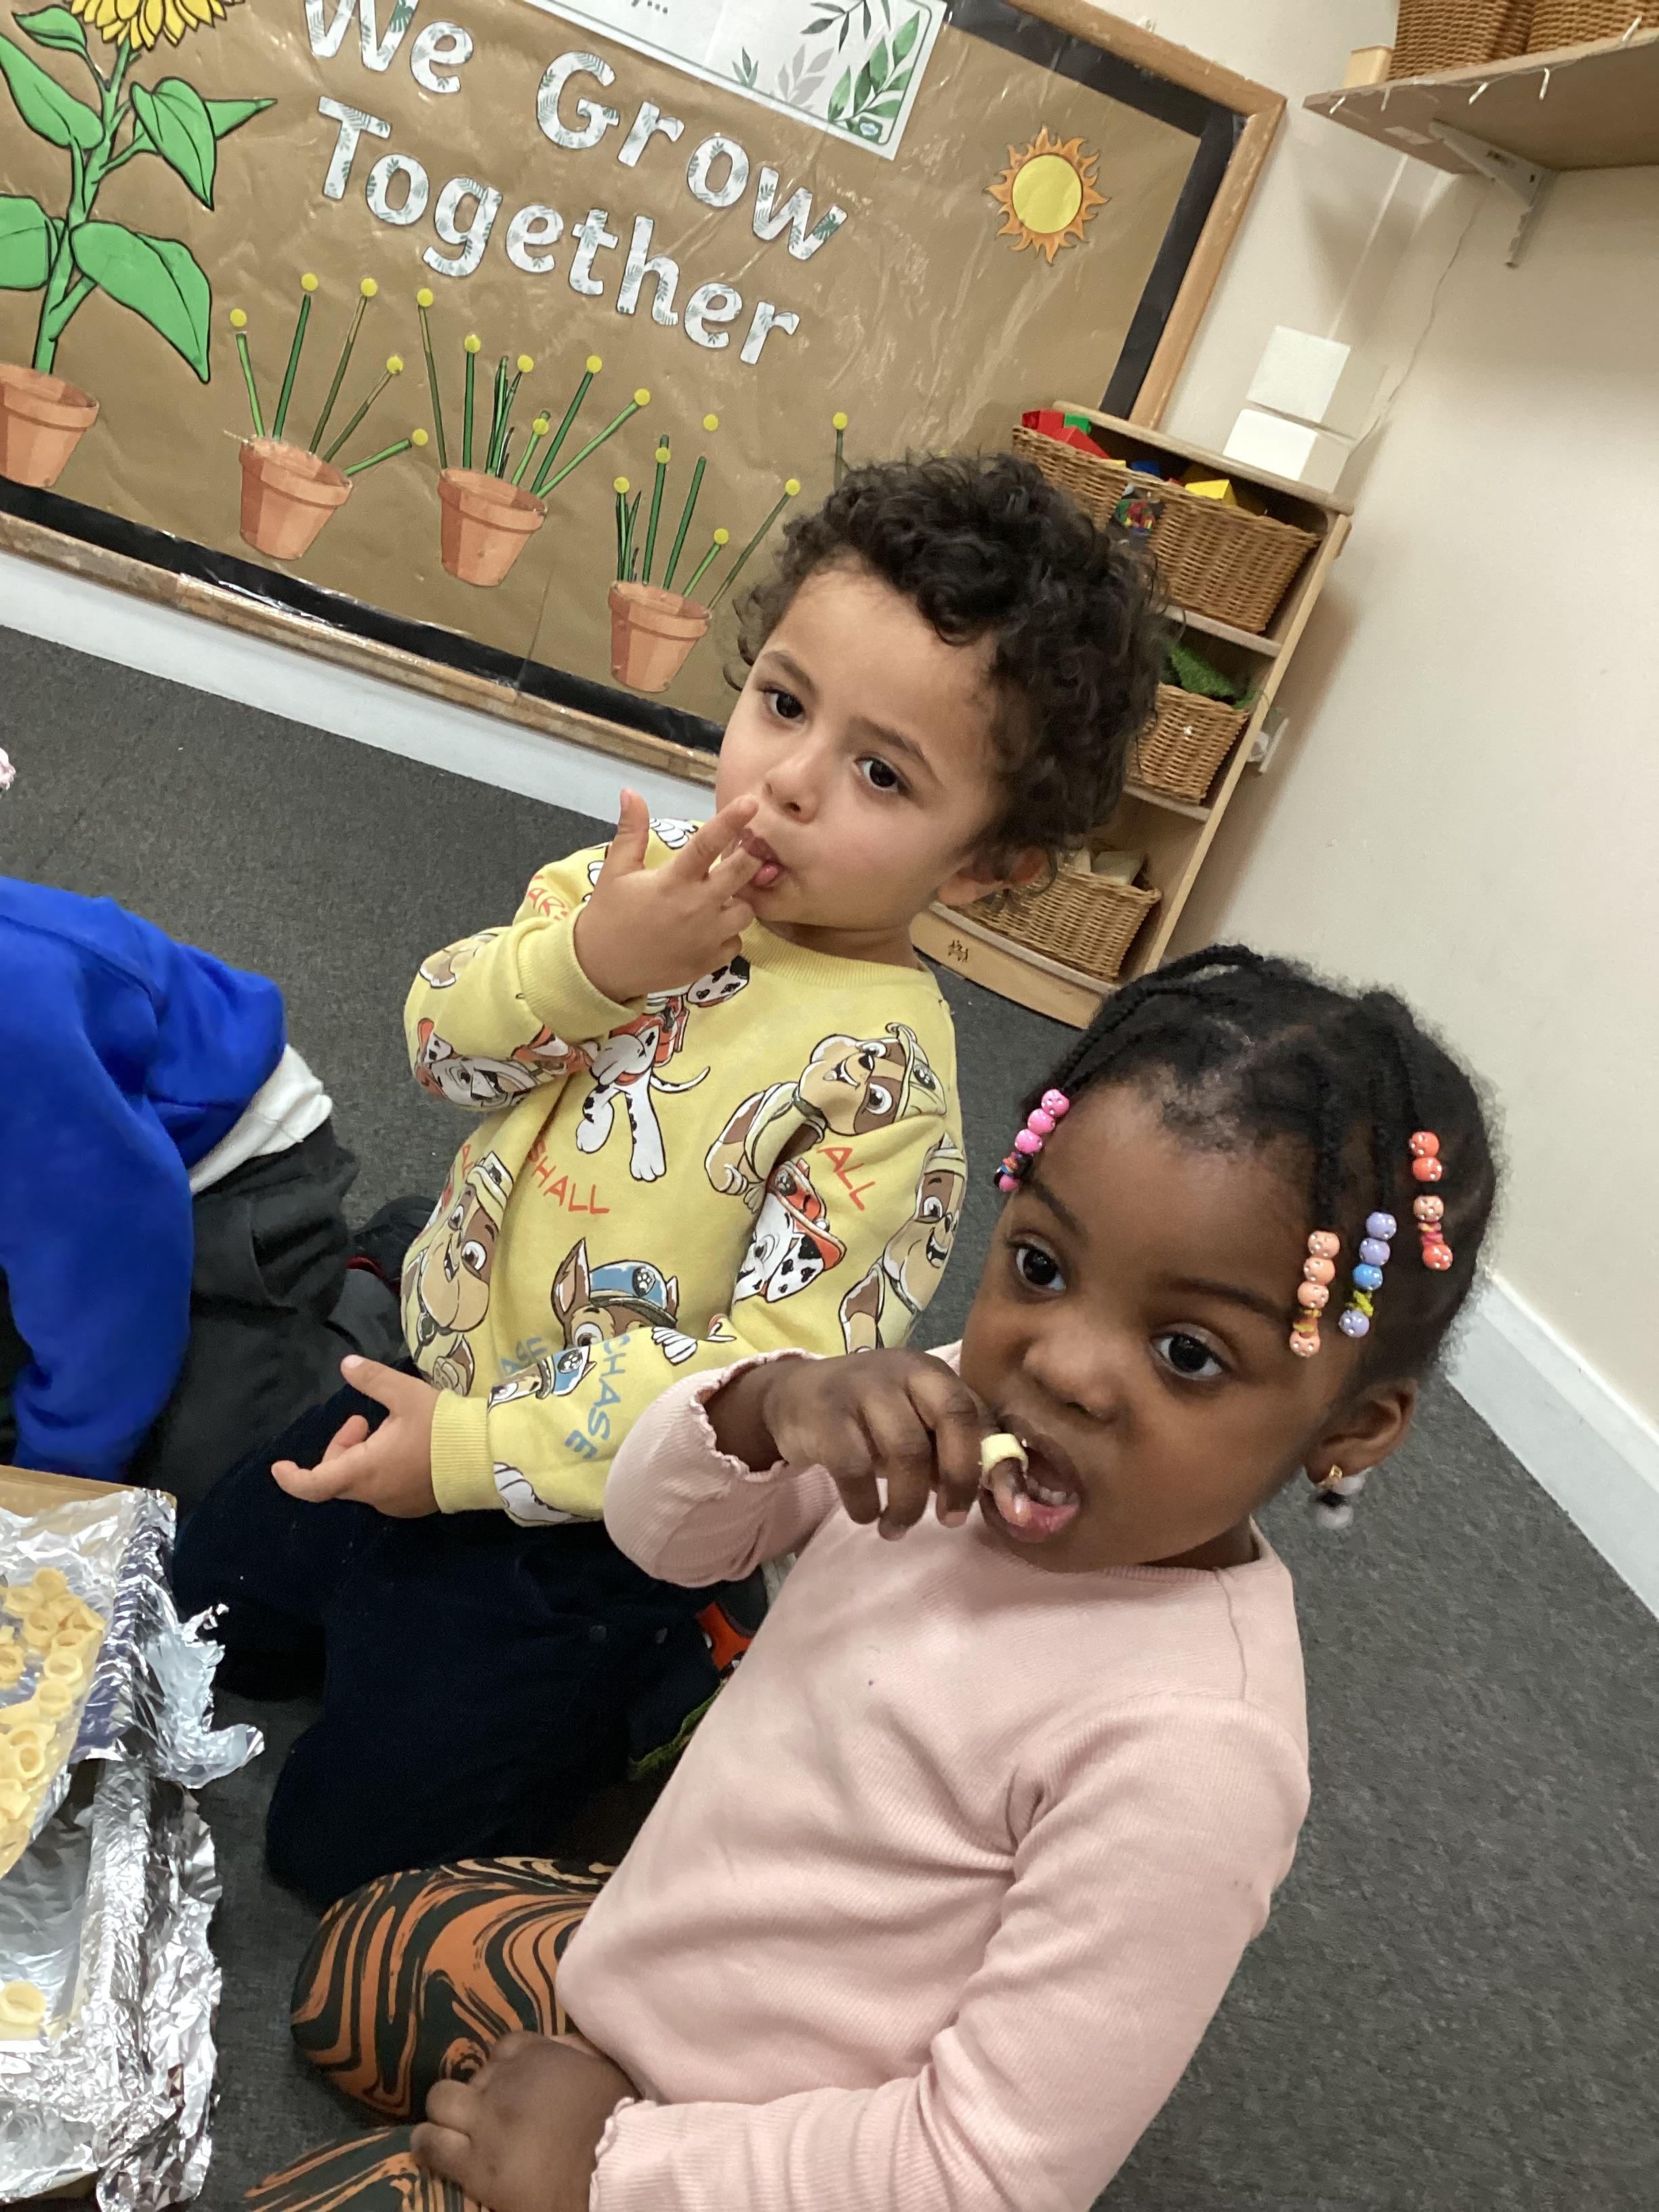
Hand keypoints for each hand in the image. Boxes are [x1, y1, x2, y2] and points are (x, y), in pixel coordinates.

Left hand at [271, 1357, 439, 1516]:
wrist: (488, 1456)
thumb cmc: (442, 1426)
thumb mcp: (406, 1394)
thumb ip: (372, 1379)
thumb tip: (346, 1364)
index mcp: (364, 1470)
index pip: (313, 1484)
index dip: (291, 1477)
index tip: (280, 1466)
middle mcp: (374, 1494)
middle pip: (337, 1476)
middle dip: (341, 1447)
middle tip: (362, 1420)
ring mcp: (394, 1504)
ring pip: (361, 1482)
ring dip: (362, 1457)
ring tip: (388, 1429)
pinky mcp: (413, 1506)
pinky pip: (384, 1489)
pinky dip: (381, 1469)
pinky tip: (406, 1448)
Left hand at [413, 2031, 636, 2211]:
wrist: (613, 2169)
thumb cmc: (618, 2118)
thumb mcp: (601, 2067)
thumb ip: (573, 2050)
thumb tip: (556, 2045)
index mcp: (539, 2055)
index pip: (505, 2047)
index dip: (505, 2069)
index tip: (511, 2089)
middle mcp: (506, 2081)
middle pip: (471, 2074)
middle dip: (475, 2093)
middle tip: (486, 2117)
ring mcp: (487, 2121)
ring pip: (440, 2102)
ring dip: (444, 2115)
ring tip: (447, 2132)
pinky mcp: (476, 2163)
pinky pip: (431, 2145)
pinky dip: (427, 2143)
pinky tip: (429, 2148)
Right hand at [573, 789, 763, 1004]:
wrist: (601, 968)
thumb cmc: (609, 914)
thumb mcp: (616, 870)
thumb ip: (630, 831)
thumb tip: (630, 792)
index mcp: (672, 881)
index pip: (707, 844)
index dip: (731, 821)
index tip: (751, 803)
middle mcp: (695, 907)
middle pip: (742, 874)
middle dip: (751, 857)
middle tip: (747, 851)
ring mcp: (706, 937)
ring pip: (747, 911)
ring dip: (739, 900)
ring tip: (720, 897)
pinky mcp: (710, 961)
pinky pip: (737, 941)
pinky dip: (729, 933)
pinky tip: (711, 928)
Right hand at [709, 1351, 991, 1539]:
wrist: (794, 1397)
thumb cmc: (869, 1419)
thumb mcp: (914, 1424)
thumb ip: (955, 1450)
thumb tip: (1007, 1499)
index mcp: (932, 1373)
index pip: (977, 1412)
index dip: (998, 1463)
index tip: (1012, 1509)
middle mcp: (902, 1370)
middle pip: (952, 1418)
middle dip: (959, 1478)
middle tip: (951, 1520)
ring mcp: (862, 1388)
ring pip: (905, 1450)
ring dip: (908, 1503)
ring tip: (898, 1527)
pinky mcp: (825, 1414)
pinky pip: (855, 1467)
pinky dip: (865, 1503)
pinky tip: (865, 1515)